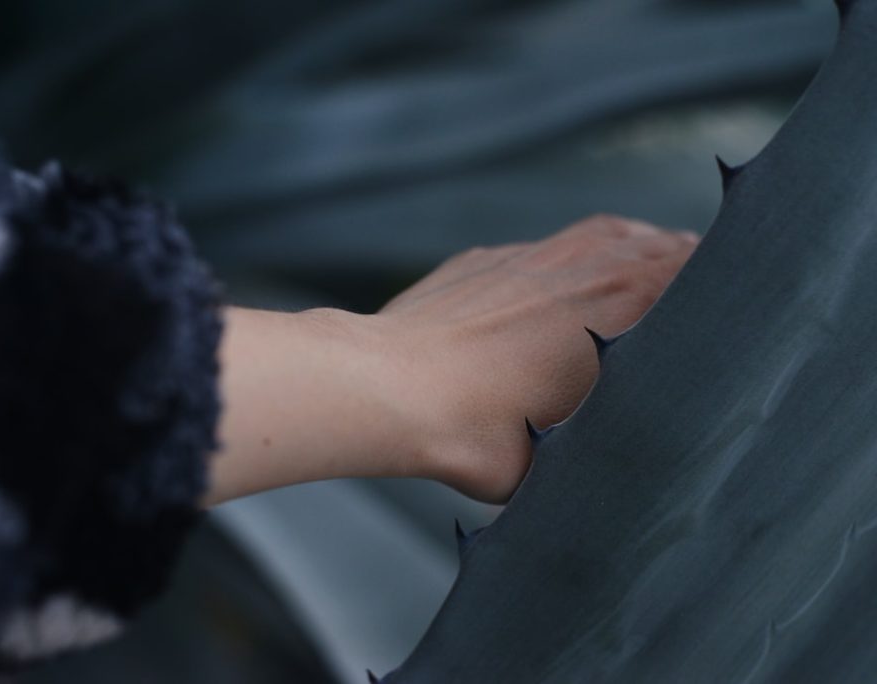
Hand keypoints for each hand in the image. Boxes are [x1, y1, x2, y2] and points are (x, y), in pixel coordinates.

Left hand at [375, 214, 697, 502]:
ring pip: (605, 236)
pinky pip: (544, 251)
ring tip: (636, 276)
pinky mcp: (485, 259)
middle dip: (681, 264)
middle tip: (692, 288)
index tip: (728, 300)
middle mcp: (587, 264)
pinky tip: (551, 296)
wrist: (391, 388)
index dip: (720, 281)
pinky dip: (562, 265)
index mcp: (624, 304)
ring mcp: (533, 254)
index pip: (700, 269)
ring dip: (628, 252)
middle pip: (659, 245)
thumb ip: (606, 438)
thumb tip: (614, 447)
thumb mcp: (567, 458)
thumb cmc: (479, 432)